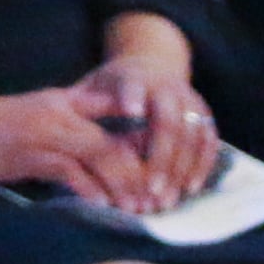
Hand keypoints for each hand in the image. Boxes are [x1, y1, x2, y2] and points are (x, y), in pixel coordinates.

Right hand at [0, 87, 160, 210]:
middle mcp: (59, 112)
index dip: (141, 128)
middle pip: (115, 140)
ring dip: (122, 187)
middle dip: (139, 172)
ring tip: (136, 207)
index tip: (161, 153)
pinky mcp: (32, 155)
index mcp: (63, 99)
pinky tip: (102, 206)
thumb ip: (69, 127)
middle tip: (154, 196)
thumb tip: (105, 153)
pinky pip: (73, 175)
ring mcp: (46, 133)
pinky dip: (91, 193)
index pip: (113, 105)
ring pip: (100, 158)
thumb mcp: (36, 118)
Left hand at [73, 14, 219, 204]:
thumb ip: (80, 103)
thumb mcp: (94, 86)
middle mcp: (167, 87)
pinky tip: (189, 188)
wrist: (153, 65)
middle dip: (161, 156)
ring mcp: (190, 101)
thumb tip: (54, 120)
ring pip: (192, 136)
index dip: (132, 96)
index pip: (133, 85)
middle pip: (169, 120)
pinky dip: (202, 165)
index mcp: (135, 76)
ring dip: (181, 169)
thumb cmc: (115, 85)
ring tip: (167, 198)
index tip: (131, 112)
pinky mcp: (205, 117)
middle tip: (151, 188)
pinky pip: (209, 142)